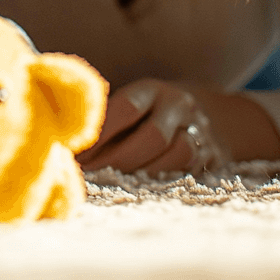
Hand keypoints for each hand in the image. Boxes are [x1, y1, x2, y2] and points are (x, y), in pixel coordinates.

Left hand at [77, 78, 227, 175]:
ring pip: (176, 155)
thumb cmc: (153, 113)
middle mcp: (179, 106)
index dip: (101, 132)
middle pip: (153, 136)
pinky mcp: (213, 156)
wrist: (213, 116)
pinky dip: (163, 182)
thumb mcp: (134, 102)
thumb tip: (65, 143)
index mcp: (153, 90)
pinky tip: (140, 189)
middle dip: (117, 159)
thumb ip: (108, 119)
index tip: (75, 151)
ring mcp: (200, 130)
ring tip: (112, 183)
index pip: (126, 107)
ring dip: (142, 173)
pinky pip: (190, 172)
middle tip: (89, 174)